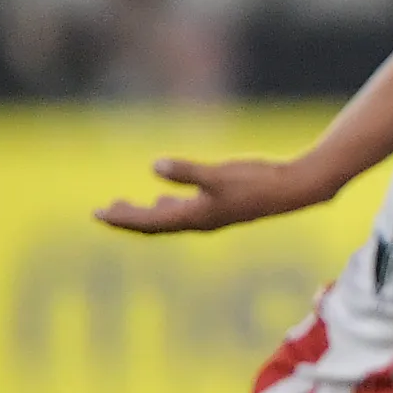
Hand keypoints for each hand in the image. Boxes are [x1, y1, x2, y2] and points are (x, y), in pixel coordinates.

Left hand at [95, 156, 328, 233]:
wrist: (293, 189)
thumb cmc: (257, 182)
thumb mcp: (219, 175)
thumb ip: (187, 172)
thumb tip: (155, 168)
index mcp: (195, 217)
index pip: (149, 223)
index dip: (123, 218)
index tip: (98, 214)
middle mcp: (200, 221)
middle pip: (154, 225)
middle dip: (128, 218)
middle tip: (102, 211)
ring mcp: (211, 215)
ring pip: (168, 220)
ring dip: (145, 214)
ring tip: (125, 206)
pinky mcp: (220, 206)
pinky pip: (183, 211)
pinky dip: (167, 207)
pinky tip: (164, 199)